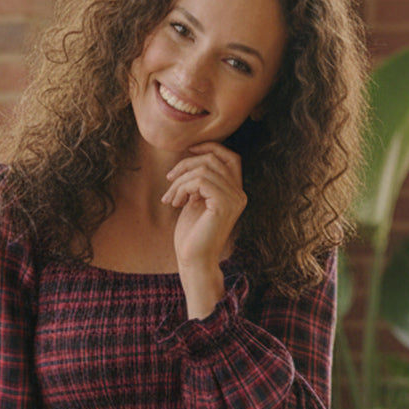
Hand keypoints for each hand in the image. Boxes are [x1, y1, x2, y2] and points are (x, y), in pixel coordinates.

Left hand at [162, 142, 245, 313]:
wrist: (193, 261)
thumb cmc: (192, 235)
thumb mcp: (196, 201)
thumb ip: (199, 181)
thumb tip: (191, 157)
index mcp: (235, 192)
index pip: (230, 157)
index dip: (210, 147)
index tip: (188, 151)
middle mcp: (239, 194)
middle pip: (213, 159)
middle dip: (186, 165)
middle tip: (169, 181)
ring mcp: (234, 199)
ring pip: (203, 169)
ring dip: (180, 181)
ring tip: (170, 198)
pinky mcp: (223, 205)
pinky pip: (199, 181)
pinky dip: (182, 188)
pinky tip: (176, 203)